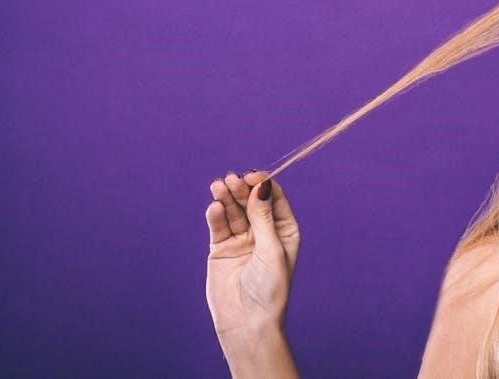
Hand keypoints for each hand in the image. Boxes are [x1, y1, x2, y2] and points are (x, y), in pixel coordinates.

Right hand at [205, 171, 300, 344]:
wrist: (247, 322)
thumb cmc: (269, 288)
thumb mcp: (271, 249)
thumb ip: (263, 217)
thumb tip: (262, 185)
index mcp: (284, 231)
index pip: (274, 199)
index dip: (263, 184)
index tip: (253, 176)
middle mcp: (263, 232)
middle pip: (251, 201)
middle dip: (242, 189)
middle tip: (232, 179)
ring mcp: (242, 240)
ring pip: (233, 211)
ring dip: (227, 197)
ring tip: (219, 186)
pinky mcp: (222, 249)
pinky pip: (219, 226)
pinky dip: (216, 215)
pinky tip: (214, 207)